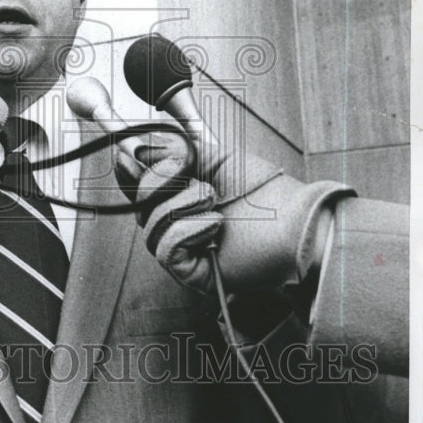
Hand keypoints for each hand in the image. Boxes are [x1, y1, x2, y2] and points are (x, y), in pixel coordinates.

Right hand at [132, 147, 351, 295]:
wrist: (295, 220)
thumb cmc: (265, 191)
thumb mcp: (214, 158)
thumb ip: (173, 152)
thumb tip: (137, 150)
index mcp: (183, 196)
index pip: (142, 187)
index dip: (131, 172)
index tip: (127, 155)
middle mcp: (180, 223)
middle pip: (140, 205)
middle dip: (158, 182)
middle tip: (188, 172)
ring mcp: (186, 249)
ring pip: (151, 227)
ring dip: (180, 206)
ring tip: (212, 200)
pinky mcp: (193, 272)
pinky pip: (165, 250)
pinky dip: (186, 231)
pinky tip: (213, 224)